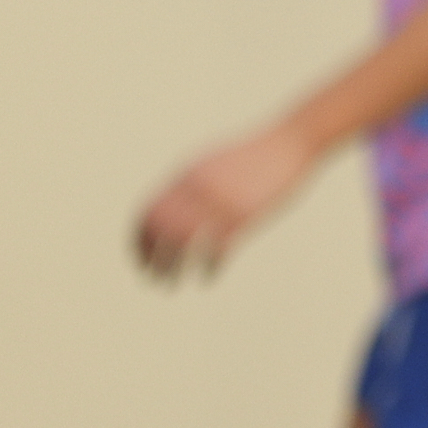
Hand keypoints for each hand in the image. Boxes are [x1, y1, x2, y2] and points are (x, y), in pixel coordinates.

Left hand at [133, 123, 319, 279]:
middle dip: (150, 257)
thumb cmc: (255, 156)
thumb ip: (192, 183)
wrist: (289, 143)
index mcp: (186, 176)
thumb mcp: (214, 165)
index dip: (138, 239)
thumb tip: (176, 205)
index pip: (148, 212)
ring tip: (170, 284)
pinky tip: (208, 279)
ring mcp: (219, 201)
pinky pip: (217, 248)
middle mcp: (196, 189)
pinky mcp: (243, 214)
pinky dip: (209, 267)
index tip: (140, 259)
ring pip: (182, 241)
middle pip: (160, 229)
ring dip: (172, 266)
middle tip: (152, 278)